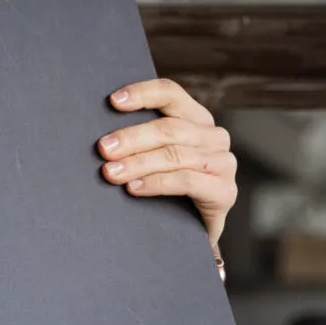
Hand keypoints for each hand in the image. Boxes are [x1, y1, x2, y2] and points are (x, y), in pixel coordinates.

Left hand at [99, 77, 236, 248]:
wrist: (189, 231)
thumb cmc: (164, 188)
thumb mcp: (153, 157)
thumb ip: (139, 140)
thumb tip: (101, 135)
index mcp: (196, 118)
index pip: (171, 94)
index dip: (143, 93)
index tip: (113, 101)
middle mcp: (214, 136)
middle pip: (169, 128)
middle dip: (132, 138)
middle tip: (103, 148)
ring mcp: (223, 163)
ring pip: (175, 155)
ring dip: (139, 163)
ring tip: (111, 173)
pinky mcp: (224, 191)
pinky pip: (187, 180)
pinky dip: (156, 183)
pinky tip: (133, 188)